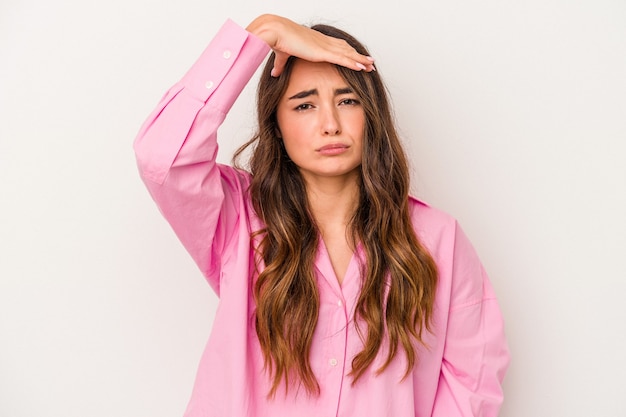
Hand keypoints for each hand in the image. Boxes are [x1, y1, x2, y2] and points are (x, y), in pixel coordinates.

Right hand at [246, 14, 374, 76]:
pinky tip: (363, 67)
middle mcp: (323, 42)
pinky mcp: (323, 52)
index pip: (336, 47)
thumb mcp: (281, 56)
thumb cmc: (277, 40)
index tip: (354, 57)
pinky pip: (343, 59)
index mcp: (315, 42)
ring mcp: (325, 46)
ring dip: (361, 60)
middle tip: (369, 61)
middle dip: (358, 56)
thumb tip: (275, 73)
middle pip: (346, 49)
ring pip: (348, 54)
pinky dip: (354, 63)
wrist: (275, 31)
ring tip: (371, 65)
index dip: (346, 52)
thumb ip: (280, 65)